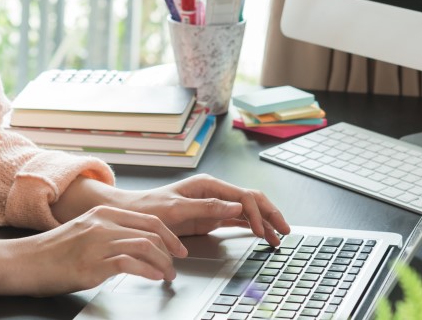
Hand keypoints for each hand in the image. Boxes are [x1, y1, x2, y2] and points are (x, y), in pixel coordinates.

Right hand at [14, 205, 186, 296]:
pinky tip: (153, 278)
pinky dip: (147, 271)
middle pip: (151, 232)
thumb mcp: (84, 232)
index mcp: (102, 213)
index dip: (169, 236)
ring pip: (145, 246)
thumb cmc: (51, 252)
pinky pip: (129, 263)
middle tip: (176, 265)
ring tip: (167, 275)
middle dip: (170, 251)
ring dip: (162, 263)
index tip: (178, 248)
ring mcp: (97, 243)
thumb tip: (133, 246)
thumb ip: (107, 233)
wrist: (23, 262)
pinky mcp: (92, 264)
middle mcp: (102, 224)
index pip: (148, 219)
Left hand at [113, 174, 291, 247]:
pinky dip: (252, 226)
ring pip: (248, 210)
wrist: (136, 215)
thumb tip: (235, 206)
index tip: (261, 231)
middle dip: (270, 214)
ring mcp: (215, 203)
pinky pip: (238, 219)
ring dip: (264, 222)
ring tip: (278, 237)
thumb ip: (207, 207)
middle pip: (251, 200)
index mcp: (208, 184)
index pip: (242, 196)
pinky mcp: (212, 216)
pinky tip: (262, 234)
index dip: (256, 213)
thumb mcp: (177, 208)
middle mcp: (215, 191)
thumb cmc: (151, 208)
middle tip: (285, 231)